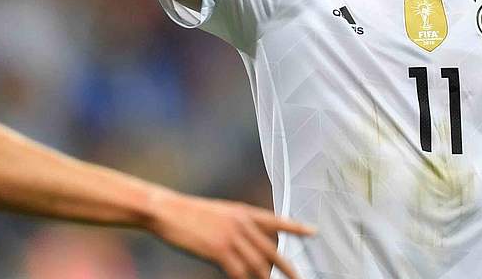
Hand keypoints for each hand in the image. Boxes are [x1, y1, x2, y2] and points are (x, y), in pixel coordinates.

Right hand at [150, 191, 312, 278]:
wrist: (167, 209)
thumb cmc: (188, 213)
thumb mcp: (219, 212)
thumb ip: (236, 224)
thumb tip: (248, 241)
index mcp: (243, 211)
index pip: (276, 220)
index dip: (296, 227)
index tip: (314, 231)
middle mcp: (242, 223)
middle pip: (271, 250)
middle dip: (287, 267)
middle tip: (300, 278)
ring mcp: (232, 237)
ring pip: (257, 266)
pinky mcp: (220, 251)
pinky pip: (239, 273)